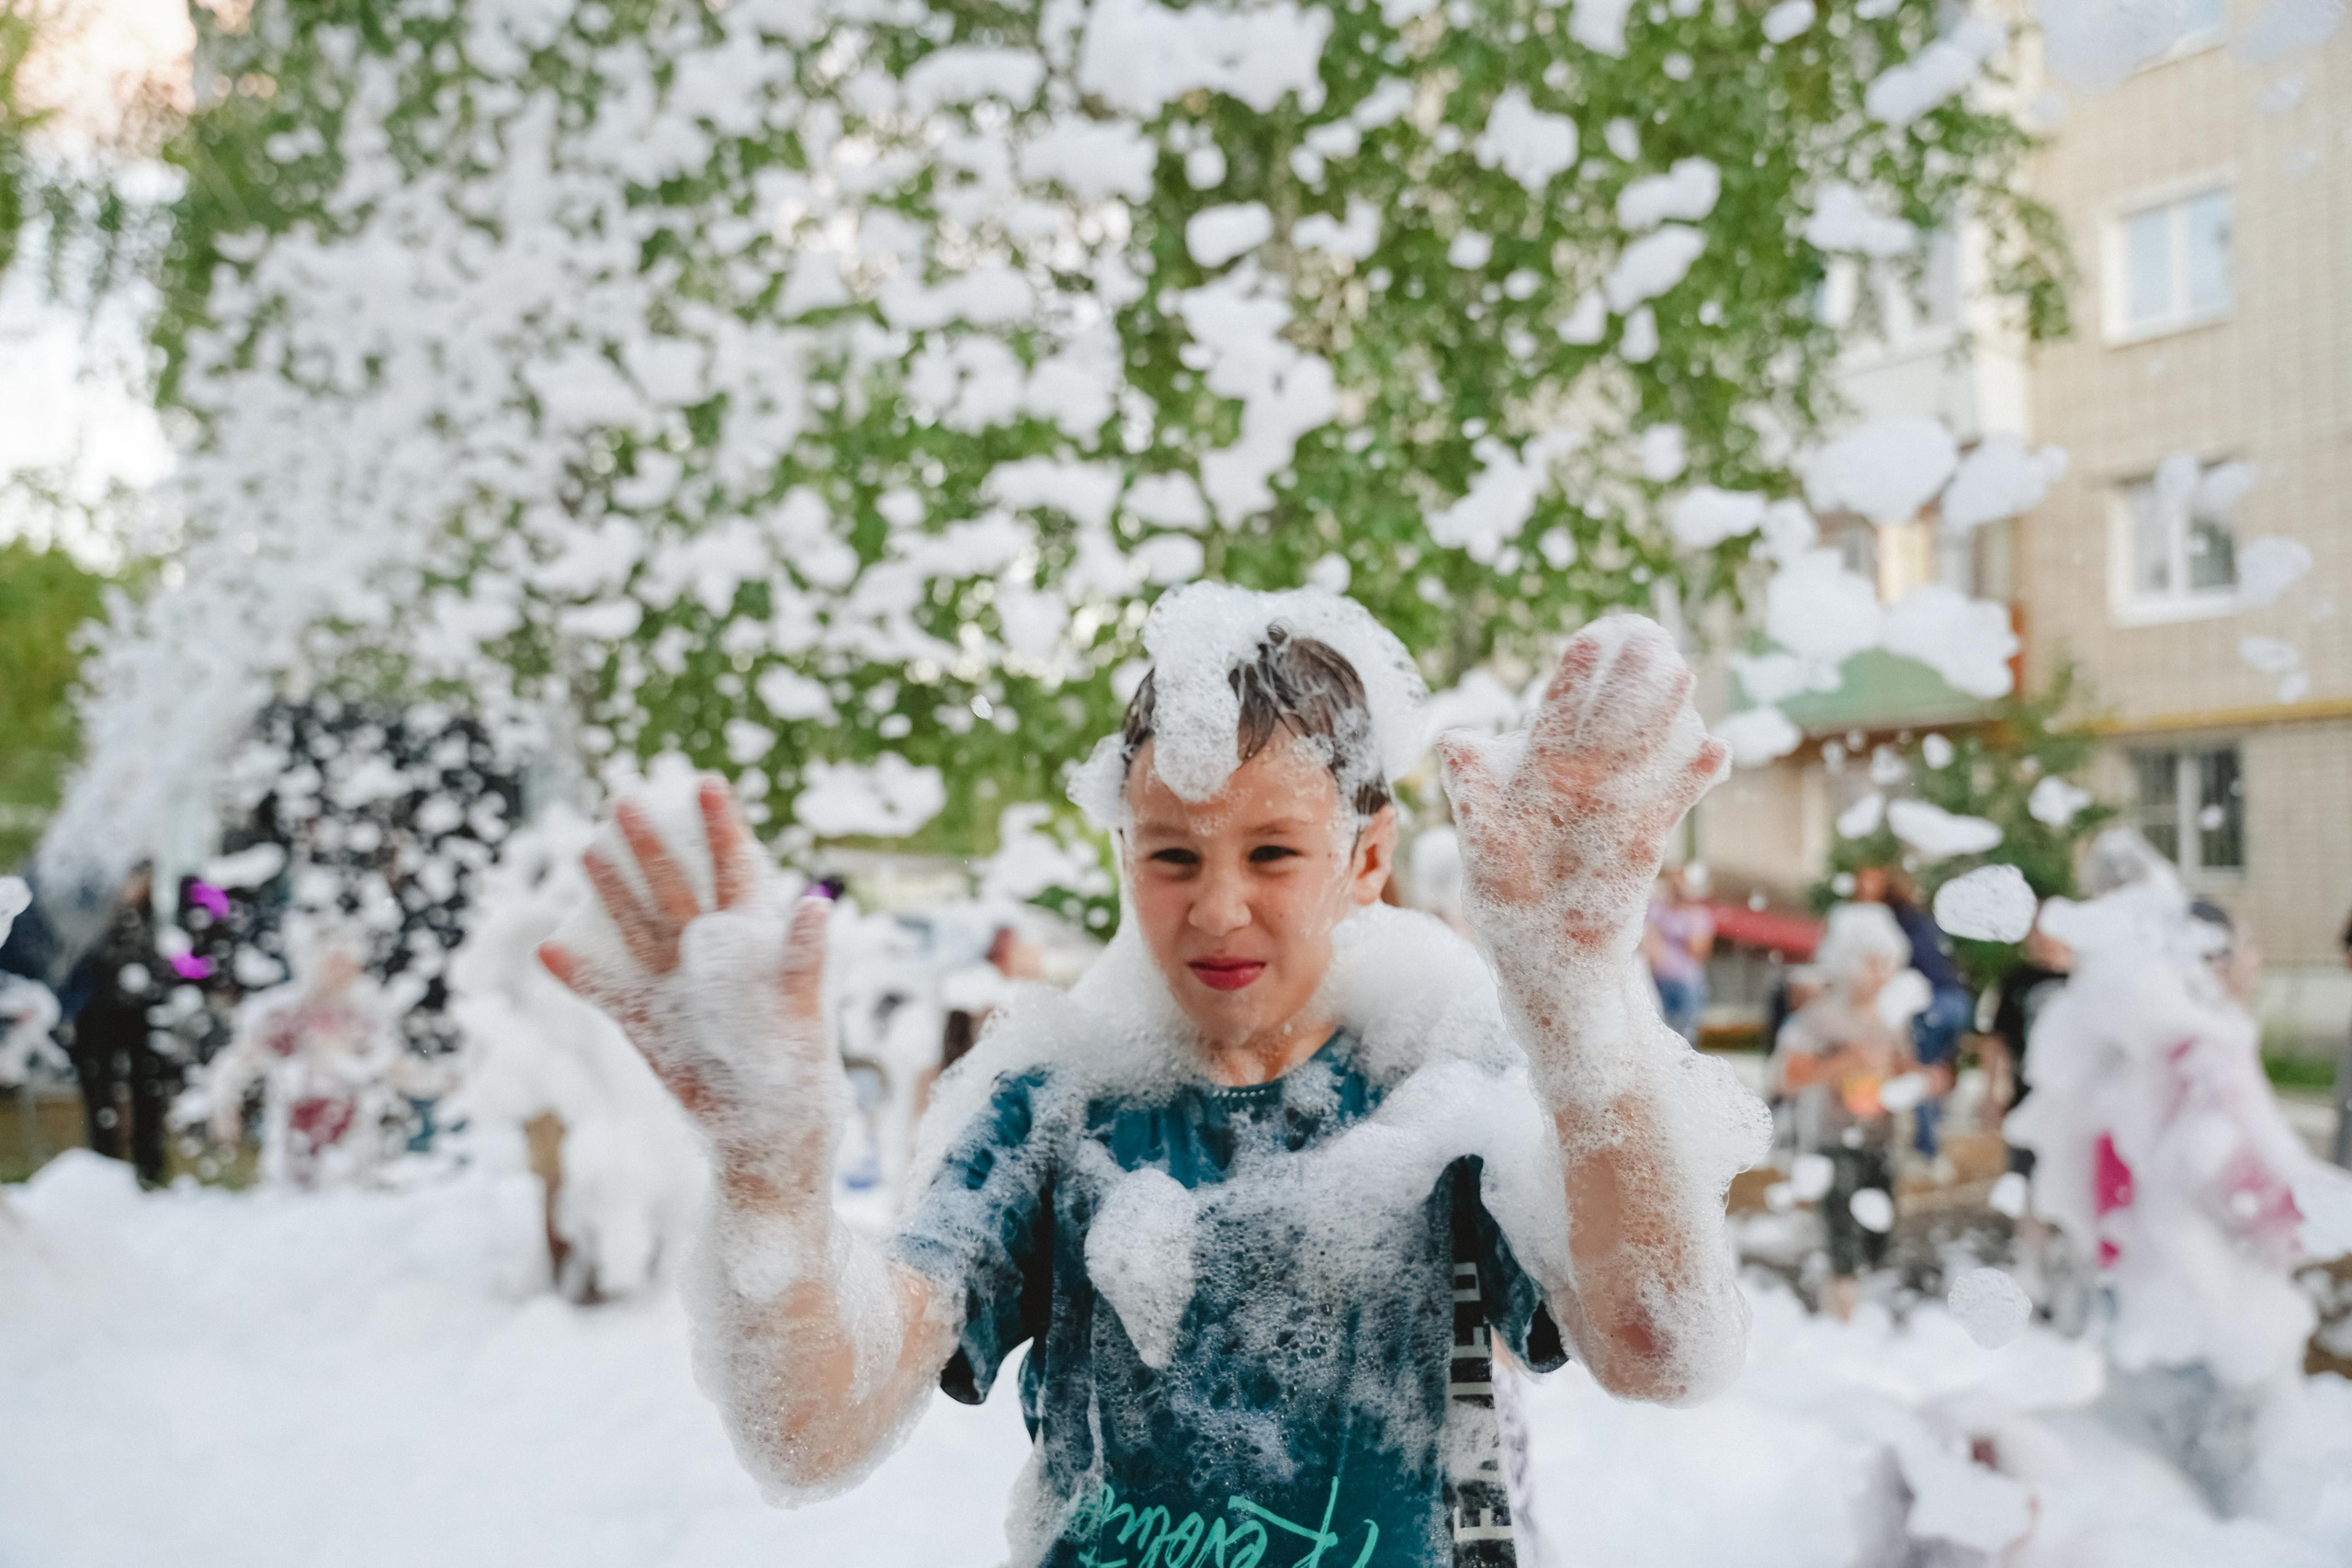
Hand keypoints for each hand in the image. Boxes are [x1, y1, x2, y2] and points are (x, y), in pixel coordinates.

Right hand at [538, 776, 837, 1169]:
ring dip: (611, 893)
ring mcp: (677, 989)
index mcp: (754, 944)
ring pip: (638, 928)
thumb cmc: (800, 1074)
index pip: (737, 870)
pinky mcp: (649, 1028)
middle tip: (622, 800)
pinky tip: (549, 949)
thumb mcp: (806, 1012)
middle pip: (677, 888)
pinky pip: (608, 996)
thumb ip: (806, 957)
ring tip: (583, 851)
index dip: (723, 828)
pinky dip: (579, 976)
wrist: (768, 1142)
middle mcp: (712, 956)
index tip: (706, 782)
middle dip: (652, 844)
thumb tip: (817, 902)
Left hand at [1438, 616, 1727, 963]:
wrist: (1544, 958)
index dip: (1576, 677)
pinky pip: (1668, 804)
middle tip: (1651, 634)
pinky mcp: (1641, 843)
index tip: (1590, 637)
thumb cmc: (1507, 891)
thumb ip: (1473, 790)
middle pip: (1609, 718)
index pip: (1559, 711)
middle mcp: (1582, 779)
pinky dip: (1689, 779)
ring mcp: (1615, 807)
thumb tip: (1453, 741)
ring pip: (1642, 751)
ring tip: (1682, 674)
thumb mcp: (1481, 841)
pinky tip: (1715, 751)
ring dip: (1662, 715)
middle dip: (1629, 678)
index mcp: (1537, 767)